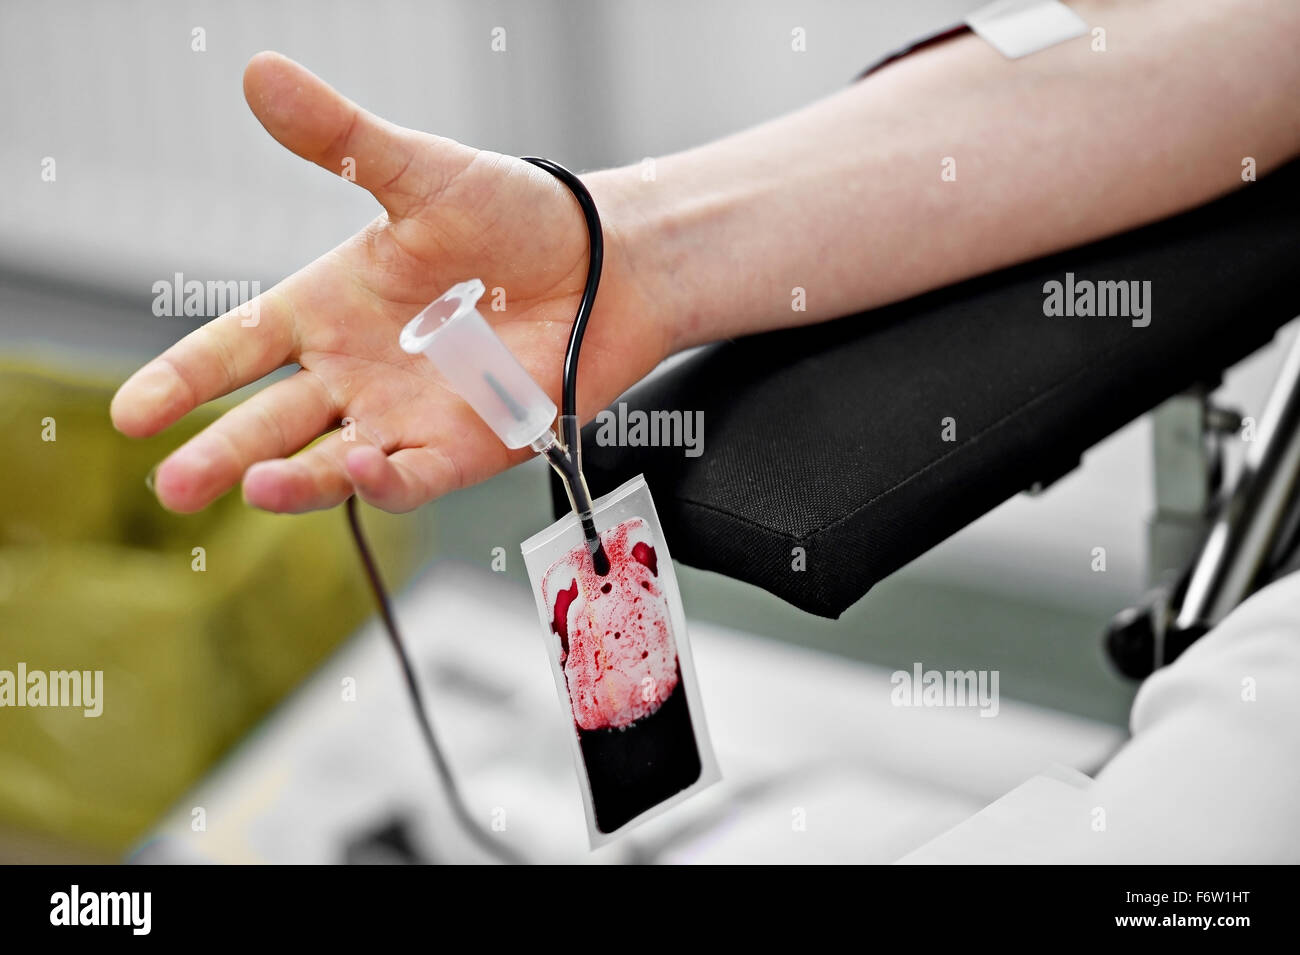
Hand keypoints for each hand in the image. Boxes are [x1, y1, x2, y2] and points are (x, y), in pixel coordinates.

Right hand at [111, 51, 666, 513]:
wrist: (606, 261)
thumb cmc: (514, 216)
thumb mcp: (419, 176)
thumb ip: (341, 143)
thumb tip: (262, 75)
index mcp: (331, 307)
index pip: (238, 349)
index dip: (183, 380)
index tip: (131, 414)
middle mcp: (358, 370)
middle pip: (271, 423)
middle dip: (220, 454)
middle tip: (172, 488)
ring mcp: (407, 415)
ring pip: (332, 463)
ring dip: (290, 480)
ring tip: (249, 486)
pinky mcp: (464, 447)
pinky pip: (414, 477)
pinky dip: (386, 480)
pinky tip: (361, 469)